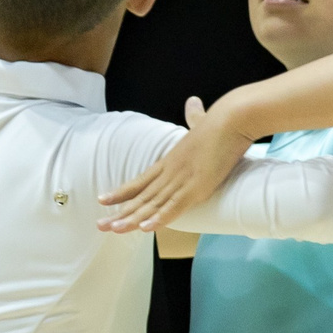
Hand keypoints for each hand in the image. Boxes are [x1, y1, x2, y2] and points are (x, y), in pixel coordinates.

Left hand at [100, 94, 257, 232]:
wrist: (232, 118)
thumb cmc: (221, 120)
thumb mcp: (203, 123)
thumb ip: (195, 117)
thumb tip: (193, 102)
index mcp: (170, 160)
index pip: (140, 180)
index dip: (122, 192)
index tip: (103, 200)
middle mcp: (171, 171)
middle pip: (141, 196)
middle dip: (120, 212)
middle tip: (100, 226)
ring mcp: (182, 179)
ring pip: (152, 204)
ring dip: (133, 219)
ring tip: (113, 229)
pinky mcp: (197, 187)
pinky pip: (175, 206)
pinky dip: (160, 218)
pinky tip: (145, 228)